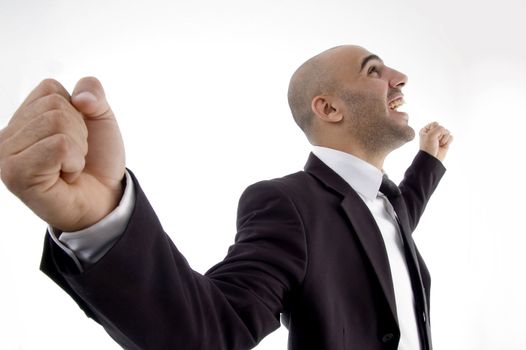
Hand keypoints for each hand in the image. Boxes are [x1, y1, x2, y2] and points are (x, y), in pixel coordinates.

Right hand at [0, 77, 124, 231]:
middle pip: (54, 106)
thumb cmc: (98, 160)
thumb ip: (92, 91)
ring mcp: (7, 155)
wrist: (106, 198)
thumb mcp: (102, 117)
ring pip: (56, 123)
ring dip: (78, 148)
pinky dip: (74, 161)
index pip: (50, 88)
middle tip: (74, 156)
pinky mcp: (16, 174)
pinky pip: (58, 146)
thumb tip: (80, 97)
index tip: (75, 137)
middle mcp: (7, 135)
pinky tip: (66, 176)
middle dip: (79, 131)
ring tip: (69, 167)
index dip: (77, 112)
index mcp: (23, 117)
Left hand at [419, 122, 452, 161]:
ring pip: (447, 132)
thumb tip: (446, 131)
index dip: (434, 130)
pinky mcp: (445, 141)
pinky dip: (448, 141)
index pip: (435, 123)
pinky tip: (443, 145)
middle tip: (435, 142)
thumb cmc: (428, 147)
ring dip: (444, 139)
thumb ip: (439, 128)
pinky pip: (451, 137)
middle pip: (442, 127)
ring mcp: (439, 137)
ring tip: (439, 144)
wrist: (432, 159)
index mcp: (426, 130)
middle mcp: (433, 133)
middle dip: (439, 135)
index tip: (430, 137)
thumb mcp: (431, 134)